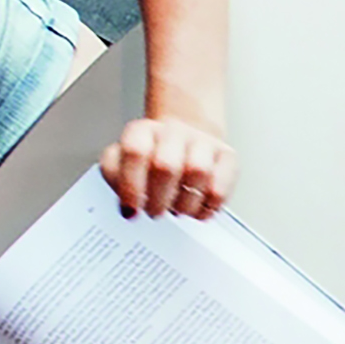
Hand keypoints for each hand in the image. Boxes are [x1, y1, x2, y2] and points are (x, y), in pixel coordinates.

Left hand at [99, 114, 234, 216]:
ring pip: (198, 172)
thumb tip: (128, 209)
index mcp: (143, 131)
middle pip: (166, 166)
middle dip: (158, 199)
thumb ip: (117, 181)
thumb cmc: (151, 159)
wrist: (185, 141)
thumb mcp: (123, 164)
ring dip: (184, 203)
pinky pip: (221, 186)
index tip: (132, 208)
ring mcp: (203, 141)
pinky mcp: (227, 157)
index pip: (135, 152)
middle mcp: (173, 131)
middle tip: (155, 212)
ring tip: (177, 210)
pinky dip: (208, 206)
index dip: (131, 185)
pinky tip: (197, 209)